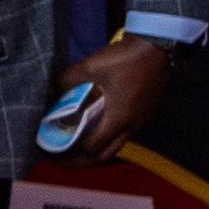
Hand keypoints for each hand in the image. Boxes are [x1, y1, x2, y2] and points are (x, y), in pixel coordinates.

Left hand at [56, 30, 171, 163]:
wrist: (158, 46)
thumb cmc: (124, 58)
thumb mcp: (89, 66)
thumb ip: (66, 81)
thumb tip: (49, 91)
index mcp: (119, 118)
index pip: (92, 147)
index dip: (69, 153)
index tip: (50, 152)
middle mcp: (132, 125)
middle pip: (105, 156)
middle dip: (81, 162)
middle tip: (59, 160)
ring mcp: (141, 120)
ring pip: (116, 145)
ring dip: (94, 149)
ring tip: (72, 146)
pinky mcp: (145, 113)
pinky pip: (123, 133)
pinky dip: (105, 137)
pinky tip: (91, 128)